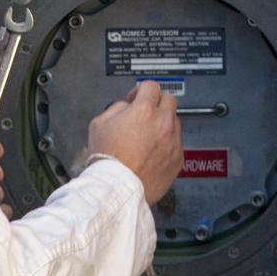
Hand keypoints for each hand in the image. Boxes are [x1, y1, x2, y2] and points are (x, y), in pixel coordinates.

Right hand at [87, 80, 182, 204]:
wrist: (118, 189)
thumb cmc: (107, 160)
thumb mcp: (99, 123)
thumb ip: (117, 108)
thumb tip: (128, 106)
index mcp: (144, 111)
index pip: (151, 86)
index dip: (140, 90)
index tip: (136, 98)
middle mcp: (163, 124)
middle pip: (169, 100)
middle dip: (156, 103)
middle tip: (145, 113)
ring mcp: (173, 142)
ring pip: (174, 122)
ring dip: (163, 124)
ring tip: (146, 138)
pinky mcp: (178, 160)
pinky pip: (176, 144)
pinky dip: (166, 145)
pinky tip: (151, 153)